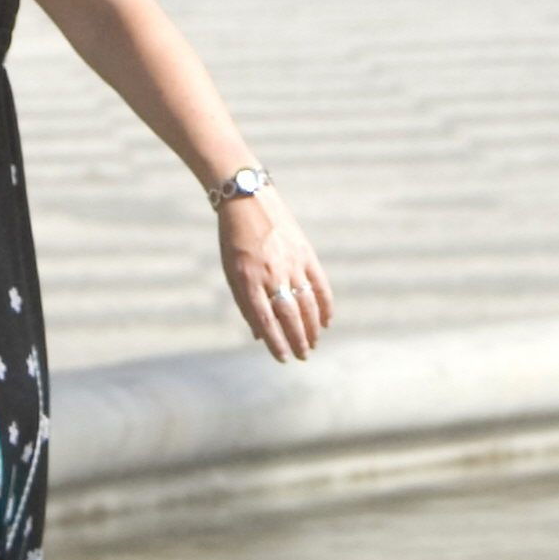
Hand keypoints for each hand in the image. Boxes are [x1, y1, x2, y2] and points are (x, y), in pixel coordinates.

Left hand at [220, 193, 333, 364]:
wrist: (248, 200)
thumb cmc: (234, 240)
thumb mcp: (232, 272)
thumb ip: (246, 303)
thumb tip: (260, 334)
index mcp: (248, 279)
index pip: (265, 320)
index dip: (276, 342)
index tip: (284, 359)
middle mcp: (271, 273)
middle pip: (289, 315)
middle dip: (298, 340)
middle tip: (303, 356)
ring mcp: (291, 263)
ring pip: (307, 303)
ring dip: (312, 328)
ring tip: (313, 344)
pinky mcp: (306, 253)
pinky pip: (320, 285)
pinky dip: (325, 305)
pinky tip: (326, 321)